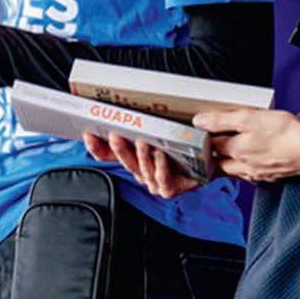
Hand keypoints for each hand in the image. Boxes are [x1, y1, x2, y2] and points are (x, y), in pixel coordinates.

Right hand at [83, 133, 201, 197]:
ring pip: (142, 170)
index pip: (108, 154)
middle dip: (118, 149)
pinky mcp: (169, 189)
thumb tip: (123, 108)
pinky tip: (160, 155)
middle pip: (124, 161)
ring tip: (142, 142)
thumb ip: (139, 125)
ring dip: (141, 156)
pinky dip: (160, 167)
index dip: (96, 146)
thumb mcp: (158, 132)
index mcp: (133, 158)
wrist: (211, 162)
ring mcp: (154, 182)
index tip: (88, 134)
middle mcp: (141, 171)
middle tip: (115, 135)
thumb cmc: (184, 146)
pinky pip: (162, 179)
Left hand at [193, 106, 299, 182]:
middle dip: (210, 156)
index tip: (198, 131)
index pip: (210, 146)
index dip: (202, 137)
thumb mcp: (248, 118)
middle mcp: (243, 166)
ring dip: (226, 164)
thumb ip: (221, 120)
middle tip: (205, 146)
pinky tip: (248, 162)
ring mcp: (258, 174)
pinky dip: (244, 169)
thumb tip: (198, 122)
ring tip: (223, 153)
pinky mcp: (270, 176)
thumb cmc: (284, 133)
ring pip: (234, 172)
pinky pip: (250, 175)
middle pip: (218, 164)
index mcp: (235, 150)